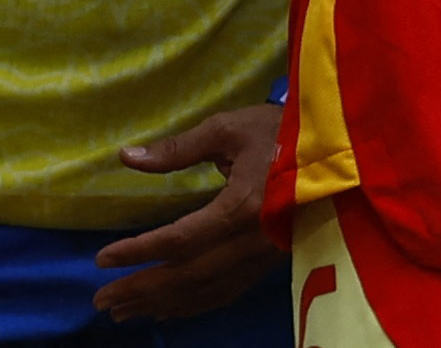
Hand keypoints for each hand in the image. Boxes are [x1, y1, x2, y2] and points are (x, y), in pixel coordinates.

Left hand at [92, 103, 282, 324]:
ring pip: (204, 291)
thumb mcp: (228, 129)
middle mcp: (249, 243)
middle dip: (142, 290)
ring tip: (123, 311)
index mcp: (240, 209)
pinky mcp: (267, 264)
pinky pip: (225, 292)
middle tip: (102, 300)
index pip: (179, 239)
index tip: (102, 260)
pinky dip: (193, 305)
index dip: (139, 252)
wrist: (339, 153)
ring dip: (161, 304)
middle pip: (188, 276)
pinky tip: (169, 310)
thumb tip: (128, 157)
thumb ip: (177, 148)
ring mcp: (261, 258)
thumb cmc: (281, 133)